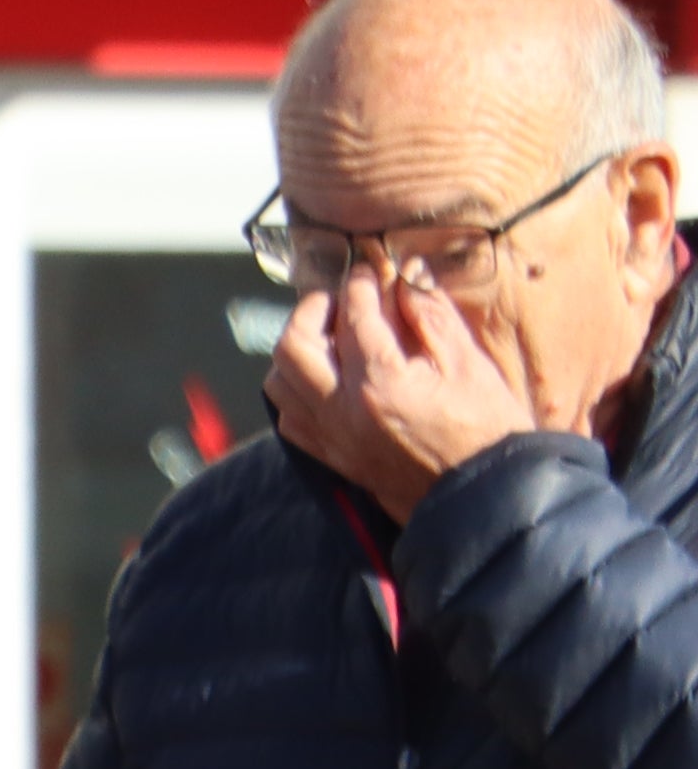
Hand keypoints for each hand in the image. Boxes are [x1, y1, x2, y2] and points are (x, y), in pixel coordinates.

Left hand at [268, 264, 538, 522]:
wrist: (486, 498)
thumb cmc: (489, 430)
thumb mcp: (469, 364)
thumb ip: (430, 315)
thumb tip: (404, 274)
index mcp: (380, 382)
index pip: (352, 315)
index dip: (361, 283)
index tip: (371, 271)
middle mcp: (343, 410)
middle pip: (293, 345)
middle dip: (312, 311)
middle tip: (338, 298)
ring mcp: (332, 436)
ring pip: (281, 382)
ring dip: (297, 351)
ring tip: (330, 337)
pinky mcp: (332, 457)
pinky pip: (290, 418)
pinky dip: (297, 391)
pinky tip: (326, 380)